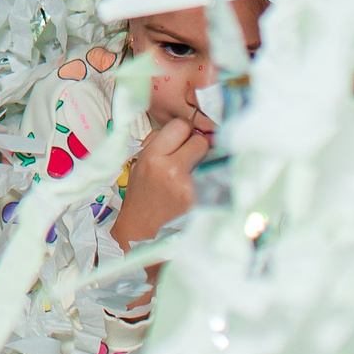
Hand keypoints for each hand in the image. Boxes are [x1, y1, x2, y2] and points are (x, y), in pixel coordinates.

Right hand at [110, 110, 213, 249]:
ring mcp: (188, 187)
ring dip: (204, 162)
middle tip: (189, 156)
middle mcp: (171, 170)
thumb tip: (188, 128)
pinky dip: (207, 178)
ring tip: (192, 172)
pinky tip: (196, 186)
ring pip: (210, 158)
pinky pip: (212, 177)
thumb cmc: (142, 191)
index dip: (182, 131)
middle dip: (196, 145)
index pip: (181, 126)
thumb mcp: (140, 160)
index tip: (182, 139)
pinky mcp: (200, 200)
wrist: (143, 226)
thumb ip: (160, 140)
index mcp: (153, 157)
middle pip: (199, 140)